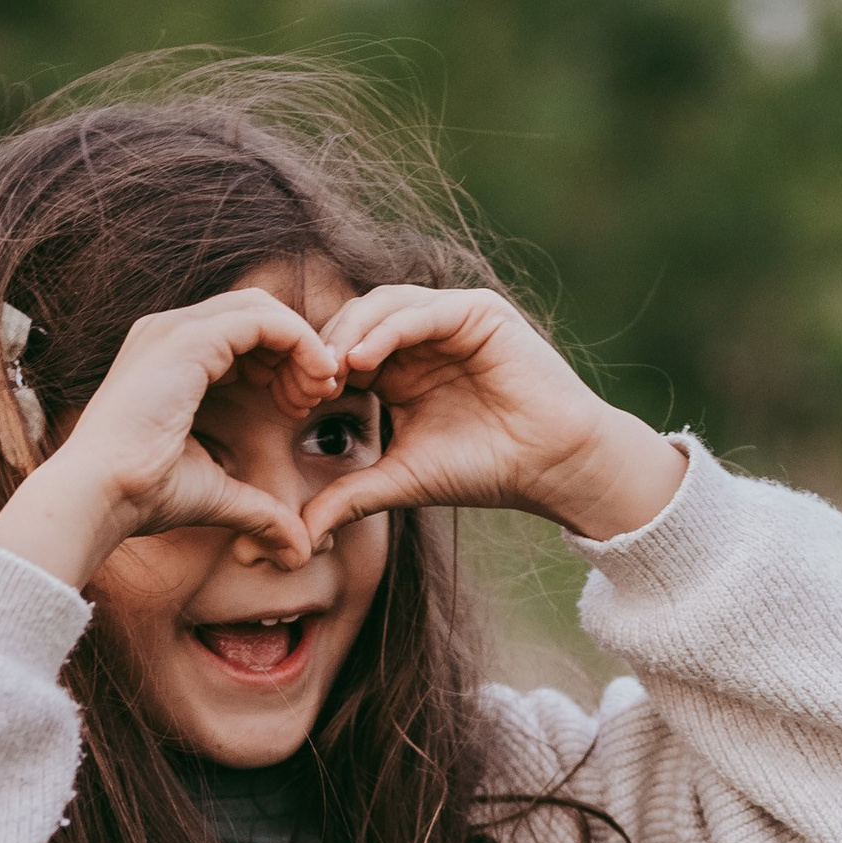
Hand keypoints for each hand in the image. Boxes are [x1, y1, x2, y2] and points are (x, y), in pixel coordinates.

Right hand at [0, 287, 343, 590]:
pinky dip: (299, 344)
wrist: (99, 496)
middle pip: (256, 312)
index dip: (282, 361)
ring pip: (262, 309)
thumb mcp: (216, 494)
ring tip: (317, 393)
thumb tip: (297, 553)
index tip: (301, 407)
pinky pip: (264, 321)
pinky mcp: (188, 340)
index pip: (241, 332)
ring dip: (302, 347)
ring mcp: (175, 330)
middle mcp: (168, 333)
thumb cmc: (141, 496)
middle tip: (317, 396)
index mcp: (169, 358)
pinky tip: (313, 382)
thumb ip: (260, 510)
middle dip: (296, 349)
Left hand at [298, 287, 686, 548]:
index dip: (314, 372)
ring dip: (349, 333)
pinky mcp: (479, 312)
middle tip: (303, 385)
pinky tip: (363, 359)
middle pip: (355, 319)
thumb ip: (349, 496)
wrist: (551, 467)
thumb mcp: (402, 479)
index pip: (342, 349)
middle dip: (324, 348)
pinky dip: (389, 330)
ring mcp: (450, 319)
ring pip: (383, 305)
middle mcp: (422, 336)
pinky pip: (423, 310)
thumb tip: (297, 537)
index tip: (290, 405)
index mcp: (400, 367)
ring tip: (329, 370)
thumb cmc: (485, 470)